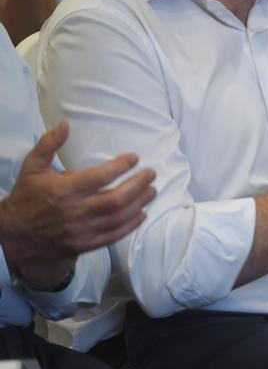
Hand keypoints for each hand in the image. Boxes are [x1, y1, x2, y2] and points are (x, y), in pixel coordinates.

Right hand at [0, 121, 155, 287]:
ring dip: (140, 203)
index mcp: (65, 190)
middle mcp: (76, 211)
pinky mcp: (86, 244)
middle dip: (138, 185)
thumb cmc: (28, 197)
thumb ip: (48, 144)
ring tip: (152, 191)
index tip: (134, 158)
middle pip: (116, 199)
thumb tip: (65, 124)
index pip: (100, 177)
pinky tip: (142, 214)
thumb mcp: (33, 167)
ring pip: (118, 217)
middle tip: (151, 174)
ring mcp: (82, 230)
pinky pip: (114, 235)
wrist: (15, 235)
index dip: (121, 166)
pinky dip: (131, 225)